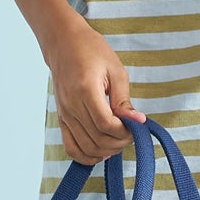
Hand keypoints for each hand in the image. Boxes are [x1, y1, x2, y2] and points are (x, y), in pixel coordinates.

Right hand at [45, 17, 147, 163]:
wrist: (63, 43)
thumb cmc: (92, 51)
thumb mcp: (115, 70)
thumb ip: (123, 99)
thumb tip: (137, 121)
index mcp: (85, 90)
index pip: (106, 124)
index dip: (124, 132)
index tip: (136, 126)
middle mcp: (71, 105)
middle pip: (97, 140)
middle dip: (119, 143)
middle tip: (131, 134)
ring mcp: (64, 114)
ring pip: (85, 147)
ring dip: (106, 151)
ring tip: (118, 140)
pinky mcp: (61, 119)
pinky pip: (70, 147)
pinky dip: (86, 156)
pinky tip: (101, 151)